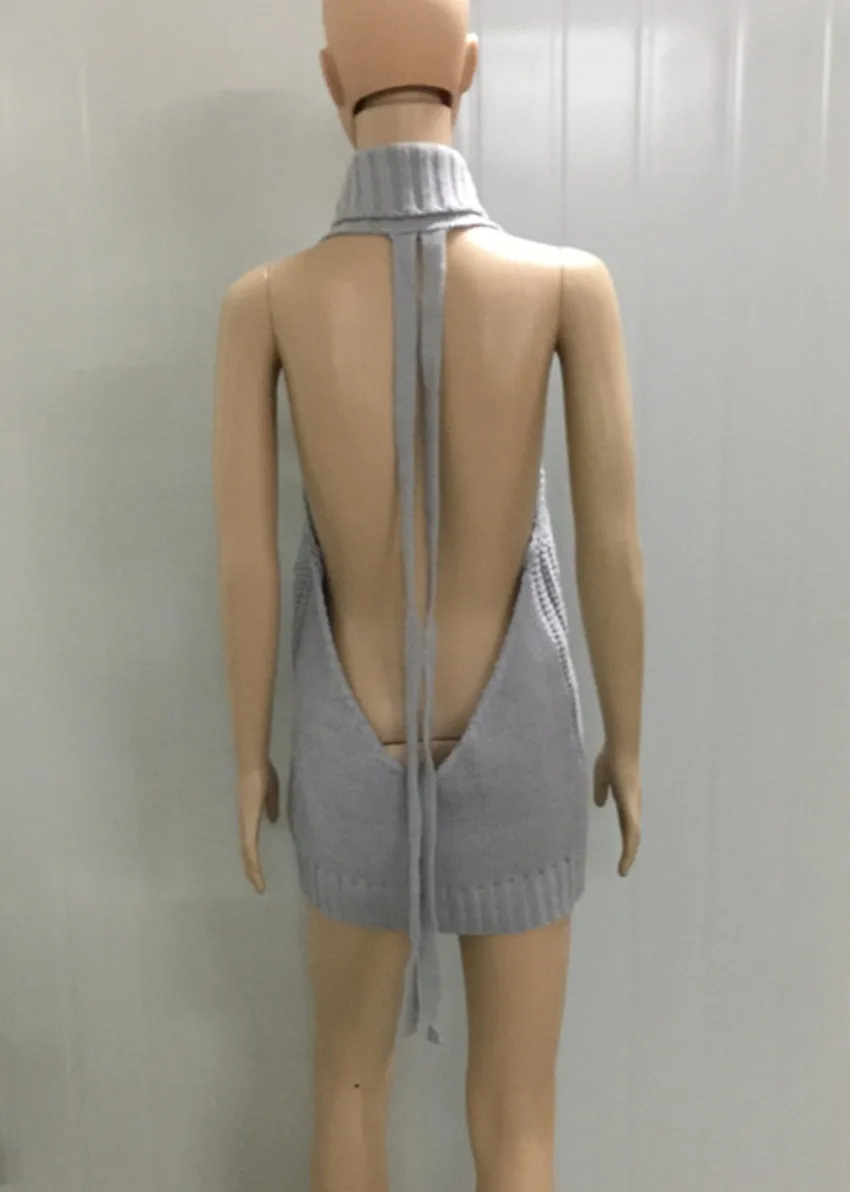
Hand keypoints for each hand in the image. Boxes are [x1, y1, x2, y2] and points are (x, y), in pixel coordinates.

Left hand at [236, 761, 279, 893]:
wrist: (253, 764)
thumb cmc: (262, 773)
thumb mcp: (270, 793)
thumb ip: (271, 807)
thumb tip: (273, 821)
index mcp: (248, 815)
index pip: (249, 840)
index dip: (252, 855)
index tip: (257, 869)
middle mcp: (244, 822)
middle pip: (246, 851)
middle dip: (251, 869)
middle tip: (258, 885)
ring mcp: (245, 823)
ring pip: (247, 853)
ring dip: (252, 870)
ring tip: (258, 884)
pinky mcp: (249, 822)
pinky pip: (250, 847)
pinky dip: (253, 861)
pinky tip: (256, 872)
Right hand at [593, 747, 640, 876]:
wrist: (620, 747)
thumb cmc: (611, 758)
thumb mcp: (602, 778)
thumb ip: (601, 791)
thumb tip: (600, 804)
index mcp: (626, 802)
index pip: (627, 827)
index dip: (626, 842)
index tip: (623, 856)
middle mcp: (633, 806)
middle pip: (632, 835)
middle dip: (629, 853)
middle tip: (623, 870)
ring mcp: (633, 804)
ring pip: (633, 834)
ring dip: (629, 852)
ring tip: (624, 867)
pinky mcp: (630, 802)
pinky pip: (631, 825)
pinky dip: (630, 839)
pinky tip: (629, 851)